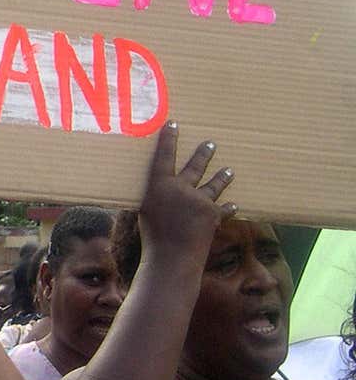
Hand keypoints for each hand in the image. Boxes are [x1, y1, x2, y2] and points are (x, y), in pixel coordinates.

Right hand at [138, 121, 234, 261]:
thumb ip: (155, 202)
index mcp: (159, 186)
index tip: (174, 124)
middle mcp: (182, 188)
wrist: (174, 255)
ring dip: (222, 177)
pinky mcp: (213, 214)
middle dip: (203, 154)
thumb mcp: (144, 215)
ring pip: (214, 185)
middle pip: (194, 166)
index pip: (163, 157)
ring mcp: (200, 200)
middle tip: (211, 144)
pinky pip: (222, 210)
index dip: (168, 140)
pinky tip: (236, 206)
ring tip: (229, 170)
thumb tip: (162, 199)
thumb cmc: (152, 238)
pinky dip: (228, 209)